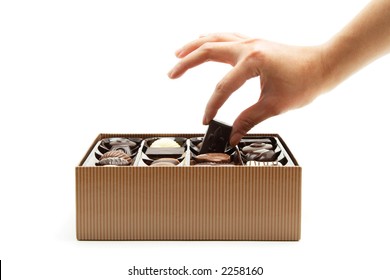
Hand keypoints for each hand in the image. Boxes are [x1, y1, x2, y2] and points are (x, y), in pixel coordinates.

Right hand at [168, 33, 327, 144]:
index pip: (223, 87)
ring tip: (177, 55)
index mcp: (253, 61)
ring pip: (214, 38)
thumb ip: (249, 119)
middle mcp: (248, 47)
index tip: (207, 121)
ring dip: (194, 46)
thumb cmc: (306, 81)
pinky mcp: (254, 43)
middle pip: (208, 51)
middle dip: (186, 63)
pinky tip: (203, 44)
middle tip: (170, 74)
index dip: (213, 106)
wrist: (324, 65)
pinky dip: (210, 40)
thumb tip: (233, 134)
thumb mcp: (275, 105)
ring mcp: (250, 42)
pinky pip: (225, 37)